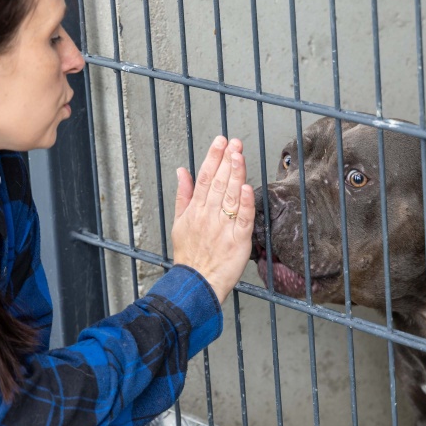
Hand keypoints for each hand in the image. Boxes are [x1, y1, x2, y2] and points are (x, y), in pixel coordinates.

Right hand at [172, 136, 254, 302]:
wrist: (196, 283)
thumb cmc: (190, 255)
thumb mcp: (178, 222)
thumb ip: (183, 195)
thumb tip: (182, 171)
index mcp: (196, 210)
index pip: (205, 177)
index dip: (213, 157)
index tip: (220, 141)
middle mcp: (209, 215)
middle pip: (219, 183)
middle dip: (227, 160)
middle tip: (234, 142)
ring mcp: (224, 227)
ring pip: (231, 196)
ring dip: (236, 174)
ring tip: (240, 155)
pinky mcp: (238, 240)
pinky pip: (244, 218)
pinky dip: (246, 203)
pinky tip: (247, 187)